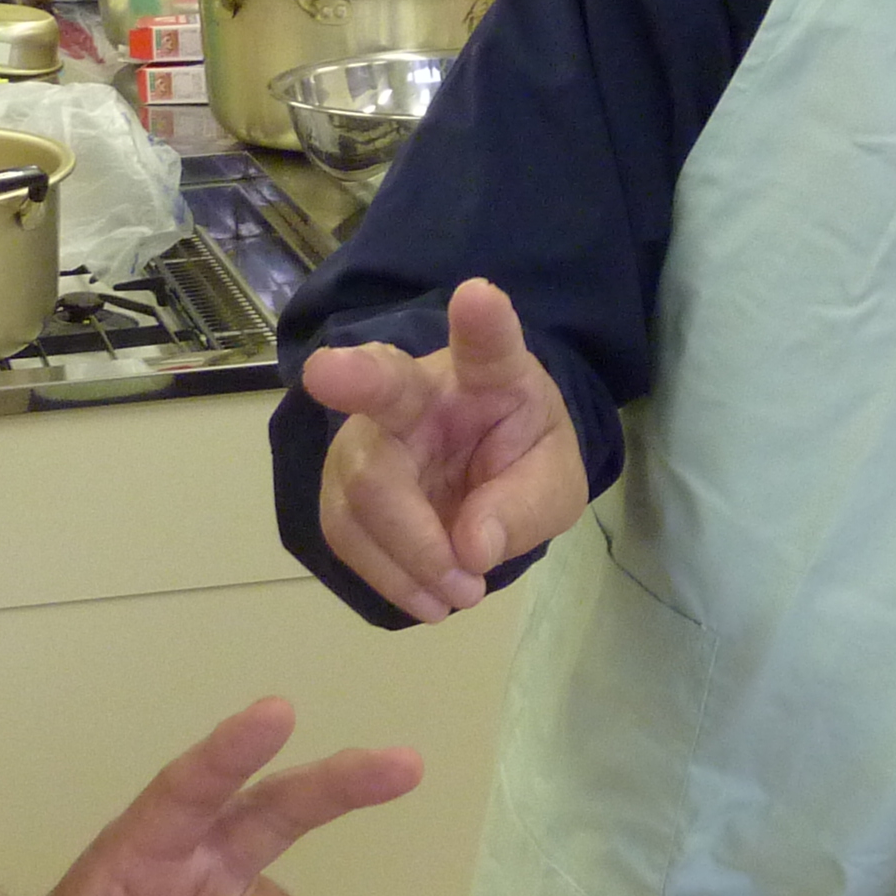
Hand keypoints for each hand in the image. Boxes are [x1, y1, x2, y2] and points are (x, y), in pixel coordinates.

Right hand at [301, 278, 591, 621]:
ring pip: (358, 492)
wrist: (482, 472)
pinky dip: (387, 577)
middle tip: (466, 582)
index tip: (478, 296)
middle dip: (406, 509)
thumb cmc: (520, 456)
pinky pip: (344, 531)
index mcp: (484, 374)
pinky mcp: (342, 483)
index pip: (483, 343)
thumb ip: (522, 508)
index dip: (480, 322)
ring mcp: (368, 433)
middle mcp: (414, 390)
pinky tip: (428, 598)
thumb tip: (470, 549)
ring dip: (406, 559)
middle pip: (382, 405)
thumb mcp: (552, 483)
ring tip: (461, 594)